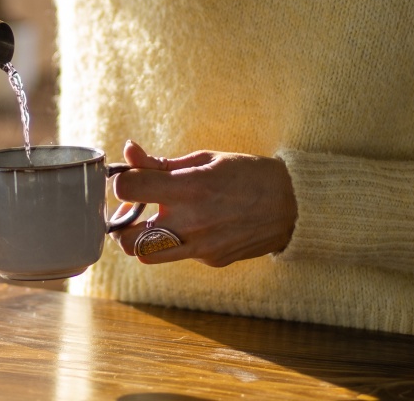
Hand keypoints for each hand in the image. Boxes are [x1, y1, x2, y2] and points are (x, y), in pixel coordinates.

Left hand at [111, 141, 297, 266]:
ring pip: (146, 256)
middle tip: (131, 210)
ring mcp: (200, 247)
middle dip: (120, 223)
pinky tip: (195, 225)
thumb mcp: (204, 158)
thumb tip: (129, 152)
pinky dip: (177, 241)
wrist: (293, 205)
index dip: (120, 182)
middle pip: (125, 239)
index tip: (128, 179)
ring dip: (142, 239)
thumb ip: (160, 162)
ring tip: (154, 222)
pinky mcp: (211, 260)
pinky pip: (179, 254)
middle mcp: (190, 222)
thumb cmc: (247, 174)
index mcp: (188, 188)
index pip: (127, 190)